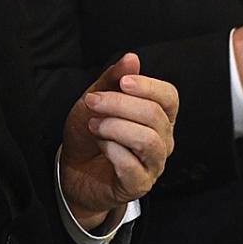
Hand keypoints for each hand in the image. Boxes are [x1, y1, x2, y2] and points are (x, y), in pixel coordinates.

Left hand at [60, 53, 177, 231]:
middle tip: (92, 102)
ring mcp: (153, 164)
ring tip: (94, 125)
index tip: (123, 82)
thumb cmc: (89, 132)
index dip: (149, 87)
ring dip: (115, 127)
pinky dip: (112, 150)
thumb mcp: (96, 99)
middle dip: (119, 104)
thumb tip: (132, 58)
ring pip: (148, 140)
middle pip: (155, 116)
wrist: (73, 169)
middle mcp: (162, 140)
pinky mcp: (139, 185)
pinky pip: (132, 166)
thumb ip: (113, 79)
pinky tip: (100, 146)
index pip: (169, 97)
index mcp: (157, 116)